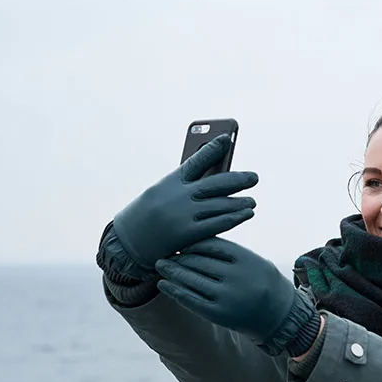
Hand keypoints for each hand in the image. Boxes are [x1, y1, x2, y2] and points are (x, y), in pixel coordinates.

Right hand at [110, 134, 257, 277]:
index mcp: (170, 181)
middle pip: (215, 184)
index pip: (195, 160)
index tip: (227, 139)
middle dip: (237, 180)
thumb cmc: (148, 216)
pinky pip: (217, 223)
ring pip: (220, 205)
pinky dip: (235, 218)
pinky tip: (246, 214)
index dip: (212, 148)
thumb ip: (186, 187)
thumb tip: (218, 181)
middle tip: (254, 178)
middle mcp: (178, 195)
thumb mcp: (162, 194)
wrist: (127, 243)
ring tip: (252, 201)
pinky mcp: (187, 233)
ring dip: (240, 202)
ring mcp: (183, 214)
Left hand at [154, 237, 318, 355]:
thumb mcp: (251, 260)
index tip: (179, 239)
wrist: (279, 314)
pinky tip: (163, 284)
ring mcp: (226, 296)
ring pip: (191, 279)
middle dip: (178, 256)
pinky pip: (190, 300)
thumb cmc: (261, 281)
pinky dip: (174, 290)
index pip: (210, 244)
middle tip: (163, 251)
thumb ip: (227, 251)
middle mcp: (236, 277)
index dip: (191, 242)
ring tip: (160, 265)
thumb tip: (193, 240)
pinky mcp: (218, 314)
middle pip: (198, 261)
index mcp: (245, 258)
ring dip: (172, 271)